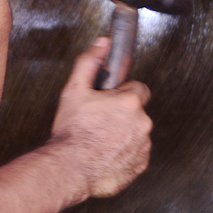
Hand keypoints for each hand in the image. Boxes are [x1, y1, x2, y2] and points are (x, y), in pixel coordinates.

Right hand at [49, 37, 152, 198]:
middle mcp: (142, 123)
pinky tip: (105, 153)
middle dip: (122, 114)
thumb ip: (90, 62)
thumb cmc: (72, 132)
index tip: (109, 100)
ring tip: (100, 138)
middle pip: (137, 111)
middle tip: (99, 120)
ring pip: (137, 133)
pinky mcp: (140, 165)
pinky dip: (124, 153)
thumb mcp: (74, 90)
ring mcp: (143, 146)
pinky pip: (136, 153)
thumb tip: (103, 43)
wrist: (69, 169)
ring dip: (124, 133)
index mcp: (130, 101)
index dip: (122, 93)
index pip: (138, 88)